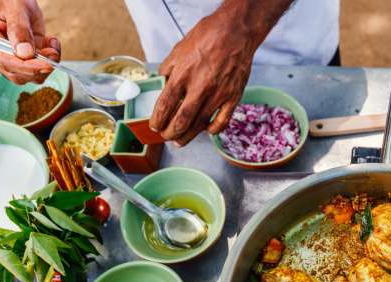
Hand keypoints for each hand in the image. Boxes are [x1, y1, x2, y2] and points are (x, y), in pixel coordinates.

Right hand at [0, 0, 59, 83]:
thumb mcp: (14, 7)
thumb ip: (19, 29)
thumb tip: (25, 54)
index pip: (5, 60)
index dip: (27, 66)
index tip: (46, 65)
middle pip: (16, 73)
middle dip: (38, 68)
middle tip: (53, 53)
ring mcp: (9, 56)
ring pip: (28, 75)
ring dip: (46, 65)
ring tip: (52, 44)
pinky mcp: (23, 56)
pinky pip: (37, 67)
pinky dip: (48, 59)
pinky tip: (51, 42)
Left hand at [150, 7, 252, 144]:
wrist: (235, 32)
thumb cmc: (207, 37)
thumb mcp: (179, 49)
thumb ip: (168, 69)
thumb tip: (160, 84)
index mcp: (183, 75)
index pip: (165, 106)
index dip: (157, 120)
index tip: (155, 126)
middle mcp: (200, 87)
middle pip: (181, 121)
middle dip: (170, 133)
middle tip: (165, 136)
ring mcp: (218, 94)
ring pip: (200, 125)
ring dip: (187, 136)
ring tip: (180, 141)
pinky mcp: (233, 97)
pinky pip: (222, 121)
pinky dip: (212, 130)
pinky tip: (206, 130)